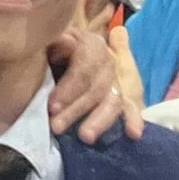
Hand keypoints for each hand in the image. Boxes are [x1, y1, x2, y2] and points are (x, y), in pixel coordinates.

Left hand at [47, 26, 142, 143]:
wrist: (50, 57)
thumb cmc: (44, 52)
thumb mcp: (45, 43)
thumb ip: (53, 42)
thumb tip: (65, 42)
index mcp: (88, 44)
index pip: (86, 65)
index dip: (70, 87)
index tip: (52, 107)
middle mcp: (106, 61)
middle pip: (99, 86)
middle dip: (77, 109)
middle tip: (56, 127)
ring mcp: (114, 80)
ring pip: (113, 100)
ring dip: (99, 120)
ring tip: (85, 137)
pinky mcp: (118, 97)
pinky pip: (130, 108)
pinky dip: (133, 120)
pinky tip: (133, 133)